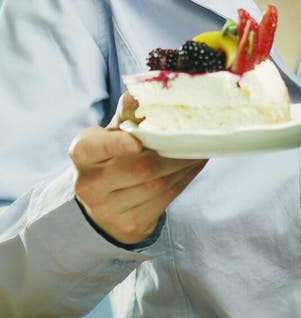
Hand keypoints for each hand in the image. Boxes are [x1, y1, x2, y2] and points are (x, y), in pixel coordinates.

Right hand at [69, 93, 206, 245]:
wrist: (102, 206)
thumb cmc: (111, 158)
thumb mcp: (111, 134)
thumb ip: (125, 115)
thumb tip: (138, 93)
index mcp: (82, 155)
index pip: (92, 148)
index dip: (115, 144)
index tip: (138, 141)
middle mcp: (90, 185)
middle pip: (139, 168)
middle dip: (172, 152)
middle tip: (196, 137)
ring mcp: (109, 210)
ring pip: (157, 184)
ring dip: (185, 165)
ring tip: (201, 149)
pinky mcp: (131, 224)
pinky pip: (166, 198)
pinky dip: (185, 179)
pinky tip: (195, 165)